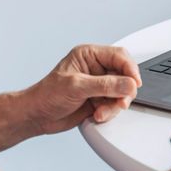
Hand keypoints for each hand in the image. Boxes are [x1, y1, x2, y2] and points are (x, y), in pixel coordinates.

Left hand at [24, 45, 141, 134]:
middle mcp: (96, 68)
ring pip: (122, 92)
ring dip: (115, 104)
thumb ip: (105, 85)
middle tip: (121, 102)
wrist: (37, 116)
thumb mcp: (77, 86)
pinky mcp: (99, 99)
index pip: (119, 56)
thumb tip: (128, 84)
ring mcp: (98, 84)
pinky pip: (115, 104)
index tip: (134, 83)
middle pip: (124, 75)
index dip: (130, 69)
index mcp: (89, 55)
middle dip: (123, 90)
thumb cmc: (47, 95)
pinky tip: (97, 114)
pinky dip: (109, 111)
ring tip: (102, 111)